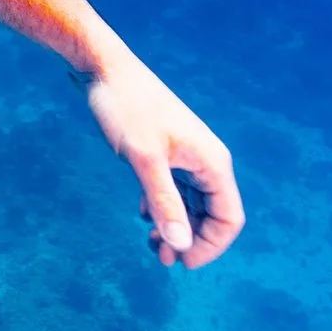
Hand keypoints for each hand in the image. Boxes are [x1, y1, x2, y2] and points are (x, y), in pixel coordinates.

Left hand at [85, 56, 242, 268]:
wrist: (102, 68)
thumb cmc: (125, 108)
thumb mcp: (143, 160)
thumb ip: (164, 202)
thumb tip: (181, 244)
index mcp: (212, 162)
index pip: (229, 218)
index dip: (210, 246)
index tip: (182, 262)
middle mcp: (205, 160)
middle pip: (211, 215)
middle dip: (190, 240)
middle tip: (160, 258)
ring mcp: (185, 155)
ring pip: (191, 204)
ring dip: (176, 227)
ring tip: (151, 244)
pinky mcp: (165, 152)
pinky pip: (174, 189)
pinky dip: (163, 207)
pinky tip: (144, 215)